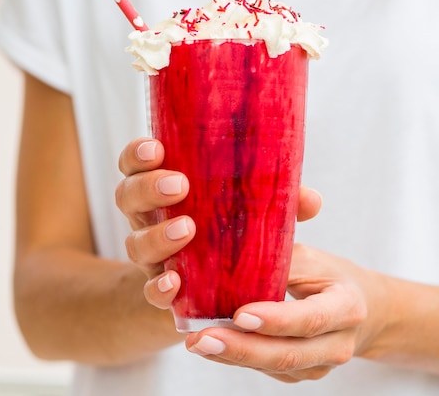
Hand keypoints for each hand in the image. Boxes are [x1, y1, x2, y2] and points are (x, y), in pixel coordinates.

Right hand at [115, 138, 322, 310]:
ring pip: (134, 243)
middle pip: (127, 196)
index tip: (156, 147)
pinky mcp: (161, 288)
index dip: (137, 153)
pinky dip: (158, 287)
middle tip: (179, 186)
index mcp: (164, 187)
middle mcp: (150, 217)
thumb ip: (277, 199)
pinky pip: (148, 290)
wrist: (213, 285)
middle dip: (148, 188)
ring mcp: (151, 254)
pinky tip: (175, 282)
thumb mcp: (251, 208)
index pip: (135, 163)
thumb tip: (311, 199)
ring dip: (158, 236)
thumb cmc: (231, 229)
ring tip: (188, 230)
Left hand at [184, 244, 388, 382]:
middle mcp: (338, 343)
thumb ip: (280, 261)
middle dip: (241, 349)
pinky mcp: (303, 374)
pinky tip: (212, 347)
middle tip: (202, 338)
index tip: (239, 314)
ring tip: (197, 342)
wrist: (363, 309)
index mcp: (347, 306)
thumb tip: (230, 256)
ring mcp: (321, 365)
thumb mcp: (313, 259)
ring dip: (233, 357)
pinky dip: (237, 360)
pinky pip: (268, 372)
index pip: (310, 318)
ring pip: (275, 368)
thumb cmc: (332, 277)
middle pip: (288, 354)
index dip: (275, 320)